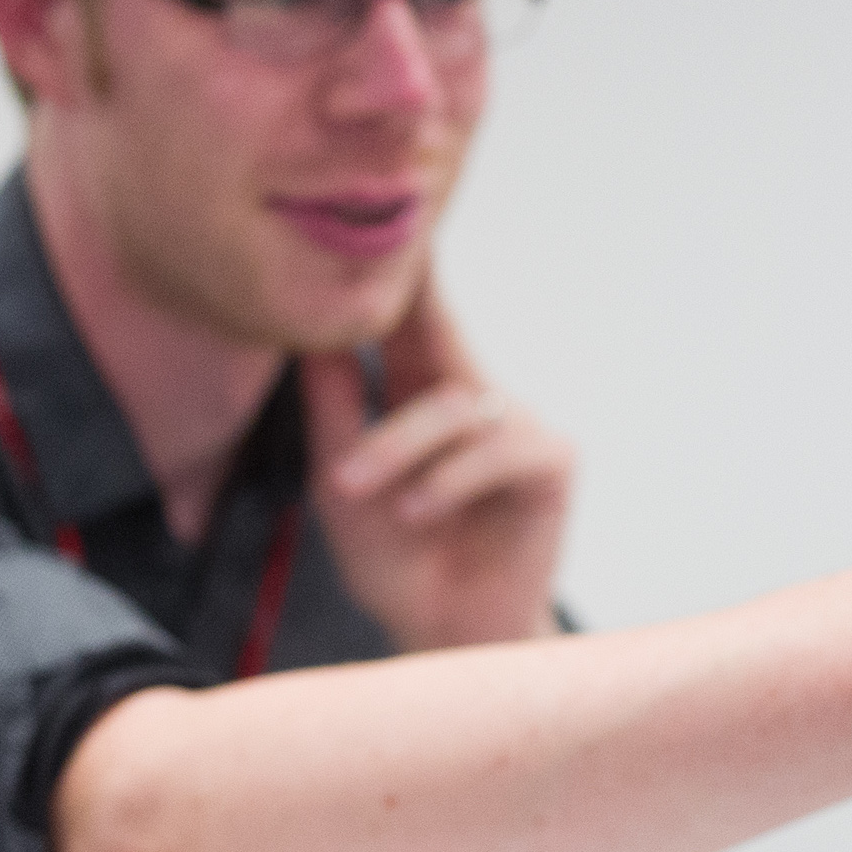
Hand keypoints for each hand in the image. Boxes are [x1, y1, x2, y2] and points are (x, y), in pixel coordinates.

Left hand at [300, 276, 574, 651]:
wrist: (442, 641)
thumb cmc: (396, 563)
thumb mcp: (341, 482)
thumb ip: (331, 407)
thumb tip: (302, 330)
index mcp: (424, 397)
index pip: (410, 321)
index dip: (400, 269)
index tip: (377, 209)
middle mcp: (475, 400)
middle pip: (439, 330)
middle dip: (417, 289)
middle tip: (397, 245)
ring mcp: (516, 428)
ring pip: (451, 409)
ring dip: (395, 448)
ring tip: (352, 488)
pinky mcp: (549, 464)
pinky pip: (493, 451)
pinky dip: (447, 481)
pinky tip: (414, 512)